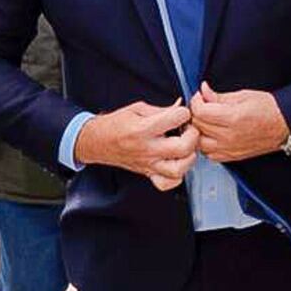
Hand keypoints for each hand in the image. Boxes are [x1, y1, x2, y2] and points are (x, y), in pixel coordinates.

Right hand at [74, 100, 198, 190]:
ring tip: (185, 147)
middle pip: (183, 147)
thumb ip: (162, 109)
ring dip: (188, 157)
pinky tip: (177, 162)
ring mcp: (148, 164)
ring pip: (179, 169)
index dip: (184, 112)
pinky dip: (177, 176)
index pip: (177, 118)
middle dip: (193, 136)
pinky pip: (167, 183)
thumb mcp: (138, 109)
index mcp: (143, 129)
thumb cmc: (115, 124)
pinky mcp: (147, 173)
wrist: (96, 141)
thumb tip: (182, 107)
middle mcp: (147, 149)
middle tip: (189, 130)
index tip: (182, 112)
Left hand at [190, 82, 288, 162]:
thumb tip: (204, 91)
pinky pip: (209, 154)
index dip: (196, 101)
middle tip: (203, 105)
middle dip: (197, 113)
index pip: (200, 111)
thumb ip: (219, 96)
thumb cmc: (269, 109)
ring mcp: (230, 149)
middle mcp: (229, 136)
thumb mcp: (244, 95)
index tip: (200, 96)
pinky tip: (213, 135)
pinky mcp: (232, 157)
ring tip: (206, 121)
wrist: (284, 125)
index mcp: (233, 118)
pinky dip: (206, 144)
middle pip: (198, 125)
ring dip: (199, 130)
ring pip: (199, 142)